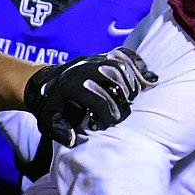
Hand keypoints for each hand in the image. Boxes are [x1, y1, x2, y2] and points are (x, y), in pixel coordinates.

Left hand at [24, 47, 156, 146]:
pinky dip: (139, 65)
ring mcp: (94, 60)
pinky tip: (148, 78)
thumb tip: (74, 139)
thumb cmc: (53, 105)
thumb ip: (59, 130)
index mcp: (70, 86)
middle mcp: (83, 69)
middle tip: (126, 112)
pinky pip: (125, 55)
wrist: (45, 81)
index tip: (111, 126)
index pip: (99, 101)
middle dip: (123, 99)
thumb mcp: (48, 119)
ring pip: (121, 67)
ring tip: (134, 98)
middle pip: (113, 81)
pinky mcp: (103, 56)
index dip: (109, 117)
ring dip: (132, 83)